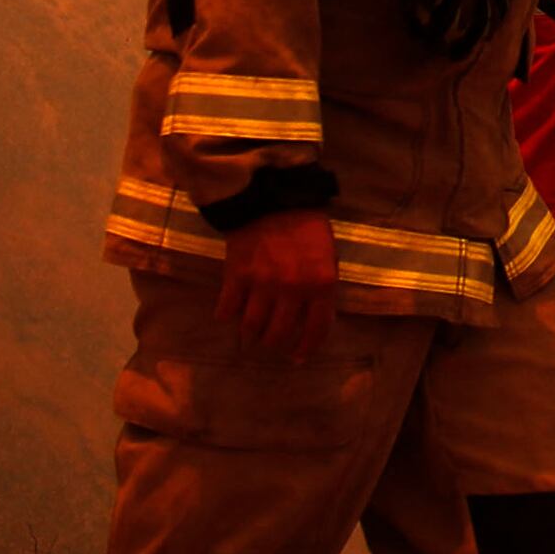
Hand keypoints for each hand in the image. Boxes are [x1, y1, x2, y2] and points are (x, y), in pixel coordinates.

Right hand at [221, 206, 340, 357]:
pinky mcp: (236, 275)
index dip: (306, 348)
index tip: (297, 357)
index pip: (316, 329)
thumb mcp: (327, 257)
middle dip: (275, 343)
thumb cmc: (306, 227)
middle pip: (279, 334)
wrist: (273, 197)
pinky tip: (229, 313)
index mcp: (321, 283)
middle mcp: (293, 288)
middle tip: (271, 342)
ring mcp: (263, 283)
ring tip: (252, 331)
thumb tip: (313, 324)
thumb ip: (322, 290)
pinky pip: (228, 309)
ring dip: (251, 334)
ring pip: (252, 327)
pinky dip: (227, 315)